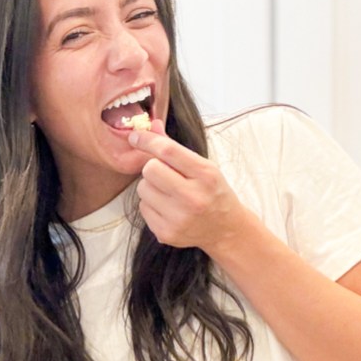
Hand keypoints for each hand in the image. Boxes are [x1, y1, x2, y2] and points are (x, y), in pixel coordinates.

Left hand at [128, 119, 250, 256]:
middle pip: (150, 170)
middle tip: (165, 174)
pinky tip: (168, 209)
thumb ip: (175, 148)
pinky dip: (151, 205)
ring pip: (142, 189)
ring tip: (169, 193)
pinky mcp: (166, 233)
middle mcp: (193, 198)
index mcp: (206, 175)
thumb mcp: (203, 167)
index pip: (168, 151)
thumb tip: (151, 126)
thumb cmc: (213, 192)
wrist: (225, 229)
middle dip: (153, 168)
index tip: (135, 136)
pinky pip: (142, 208)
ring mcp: (178, 219)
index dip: (148, 140)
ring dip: (151, 187)